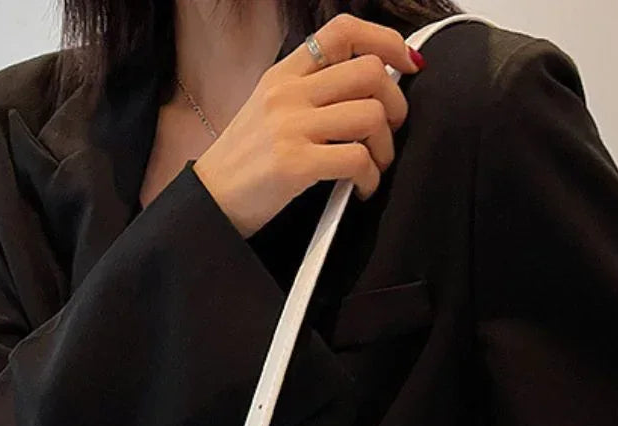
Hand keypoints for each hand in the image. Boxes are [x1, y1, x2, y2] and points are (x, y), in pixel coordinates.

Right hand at [193, 13, 423, 237]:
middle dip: (395, 105)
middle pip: (370, 72)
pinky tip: (360, 189)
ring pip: (371, 115)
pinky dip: (371, 178)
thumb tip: (369, 84)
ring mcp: (290, 127)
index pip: (343, 31)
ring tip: (373, 166)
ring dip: (386, 147)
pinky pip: (357, 160)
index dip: (386, 41)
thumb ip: (311, 91)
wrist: (210, 201)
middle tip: (387, 132)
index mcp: (283, 74)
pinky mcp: (295, 164)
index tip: (407, 64)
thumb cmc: (246, 162)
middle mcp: (287, 93)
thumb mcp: (269, 109)